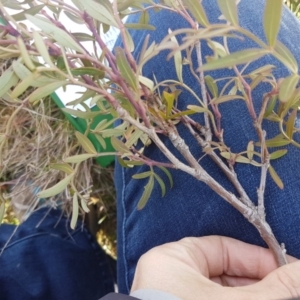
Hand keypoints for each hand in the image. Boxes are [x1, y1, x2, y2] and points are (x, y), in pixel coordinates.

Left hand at [131, 236, 299, 299]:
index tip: (289, 270)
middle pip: (224, 272)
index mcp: (173, 258)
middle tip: (289, 290)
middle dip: (259, 284)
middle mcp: (170, 275)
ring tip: (280, 297)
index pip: (223, 248)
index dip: (258, 258)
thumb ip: (273, 289)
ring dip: (250, 296)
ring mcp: (174, 297)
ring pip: (219, 292)